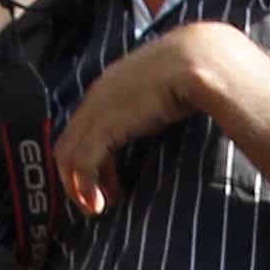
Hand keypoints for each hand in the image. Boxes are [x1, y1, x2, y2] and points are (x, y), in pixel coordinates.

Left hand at [53, 26, 258, 214]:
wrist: (201, 60)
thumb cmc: (198, 72)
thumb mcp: (170, 88)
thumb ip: (159, 103)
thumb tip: (171, 116)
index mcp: (112, 85)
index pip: (85, 126)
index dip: (92, 158)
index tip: (111, 183)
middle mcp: (98, 96)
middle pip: (70, 141)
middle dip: (78, 177)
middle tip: (96, 202)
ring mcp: (98, 110)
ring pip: (69, 154)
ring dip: (77, 187)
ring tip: (95, 209)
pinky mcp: (106, 125)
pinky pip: (83, 162)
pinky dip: (85, 187)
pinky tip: (99, 204)